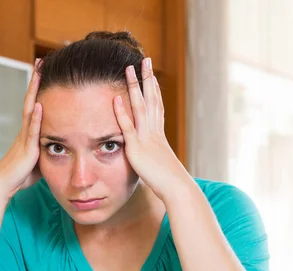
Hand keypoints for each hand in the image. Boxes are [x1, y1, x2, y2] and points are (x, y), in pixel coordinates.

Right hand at [0, 59, 42, 199]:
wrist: (4, 186)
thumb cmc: (21, 176)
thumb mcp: (40, 161)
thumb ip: (49, 151)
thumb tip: (64, 149)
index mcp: (28, 133)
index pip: (34, 104)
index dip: (38, 88)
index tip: (43, 71)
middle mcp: (25, 131)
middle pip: (30, 99)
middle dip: (36, 81)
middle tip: (40, 61)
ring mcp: (24, 137)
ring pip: (29, 109)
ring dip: (34, 91)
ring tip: (39, 72)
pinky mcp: (27, 148)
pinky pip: (32, 130)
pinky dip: (36, 117)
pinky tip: (39, 104)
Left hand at [113, 58, 189, 202]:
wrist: (176, 189)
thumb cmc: (170, 183)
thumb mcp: (160, 167)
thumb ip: (154, 160)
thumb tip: (154, 162)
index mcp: (159, 136)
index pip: (157, 108)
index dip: (154, 90)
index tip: (151, 76)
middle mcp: (154, 132)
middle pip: (152, 99)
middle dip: (148, 79)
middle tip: (145, 60)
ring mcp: (146, 139)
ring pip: (140, 107)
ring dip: (134, 87)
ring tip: (129, 69)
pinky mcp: (137, 149)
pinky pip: (128, 127)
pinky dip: (121, 112)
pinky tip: (116, 98)